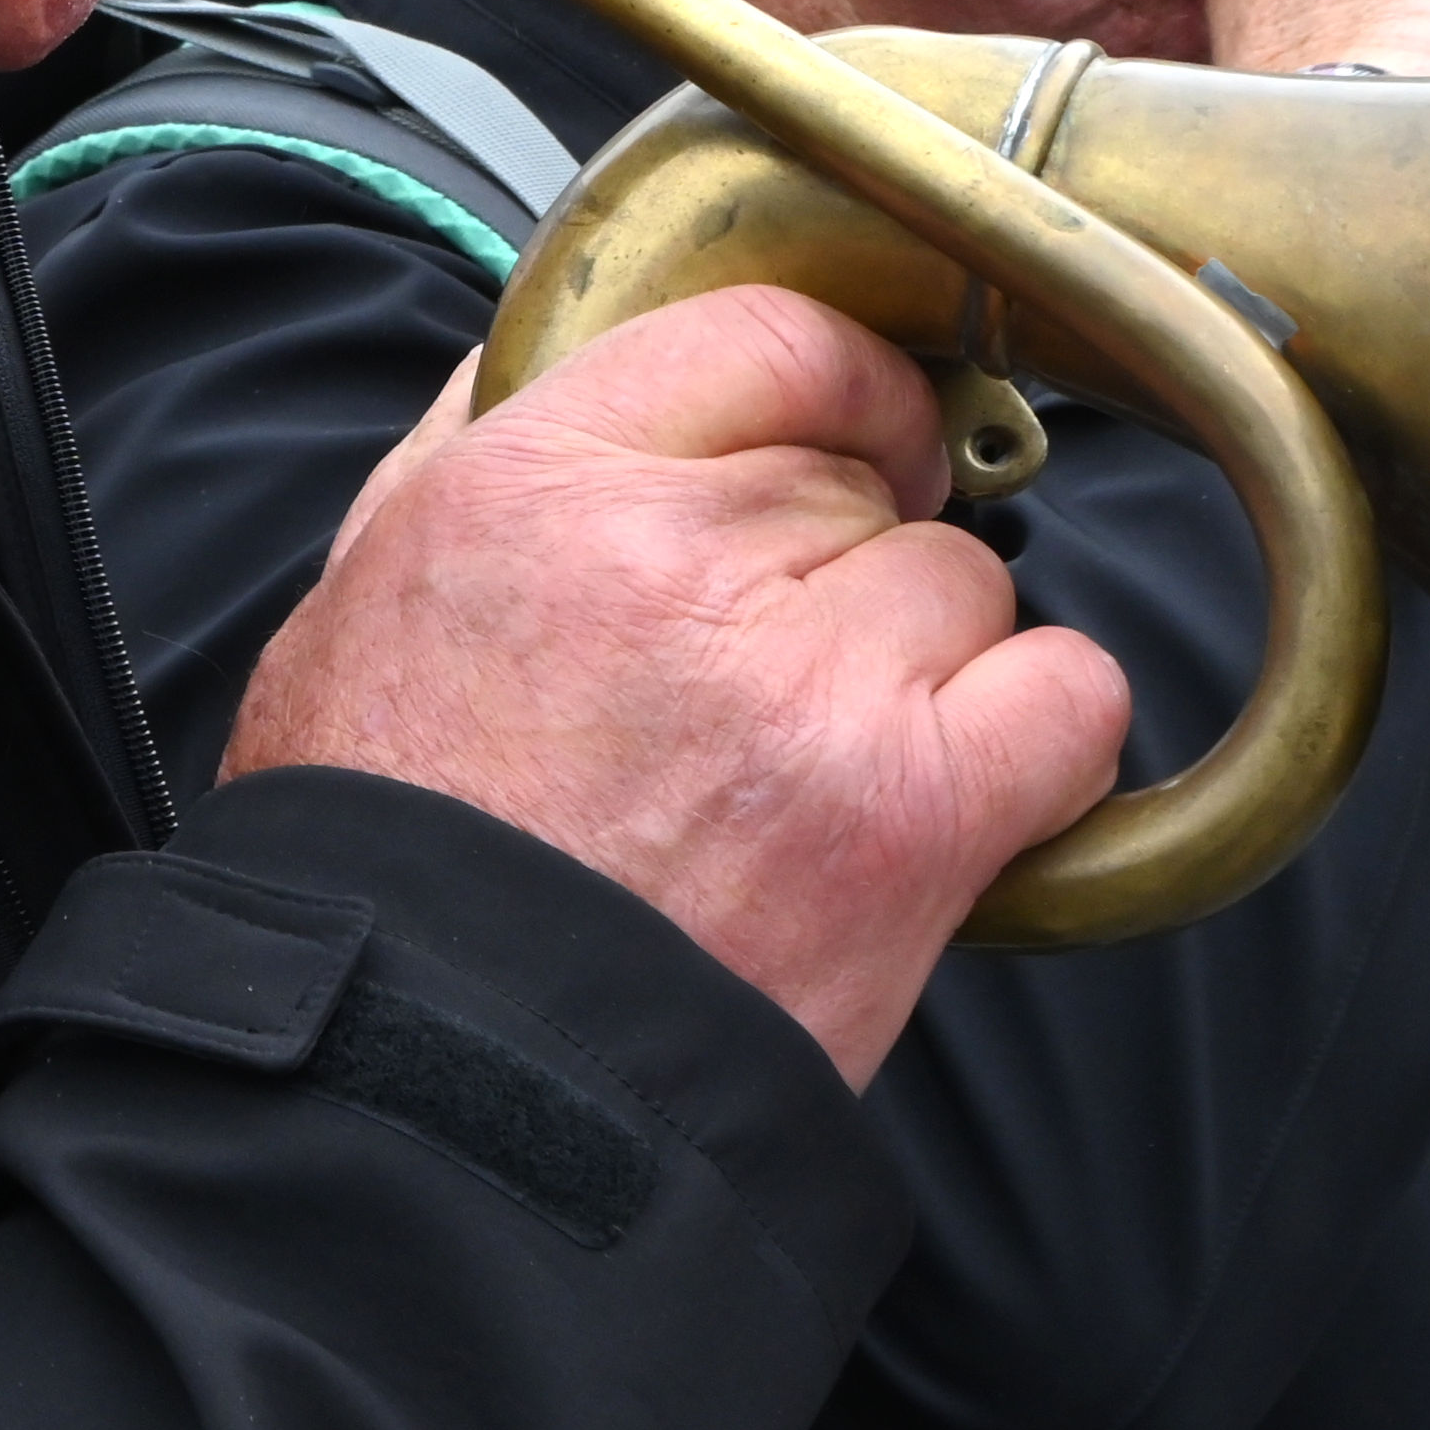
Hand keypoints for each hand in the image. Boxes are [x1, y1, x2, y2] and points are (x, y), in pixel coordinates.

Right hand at [225, 286, 1128, 1084]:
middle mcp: (683, 559)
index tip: (851, 445)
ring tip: (814, 771)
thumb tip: (561, 347)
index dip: (838, 390)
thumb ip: (469, 446)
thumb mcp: (361, 594)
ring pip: (966, 587)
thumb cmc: (388, 851)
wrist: (428, 1089)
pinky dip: (1037, 740)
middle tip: (759, 683)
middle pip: (870, 482)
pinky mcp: (911, 815)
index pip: (775, 339)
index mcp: (540, 483)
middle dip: (836, 568)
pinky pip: (1068, 696)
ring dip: (919, 666)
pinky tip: (954, 795)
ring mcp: (812, 687)